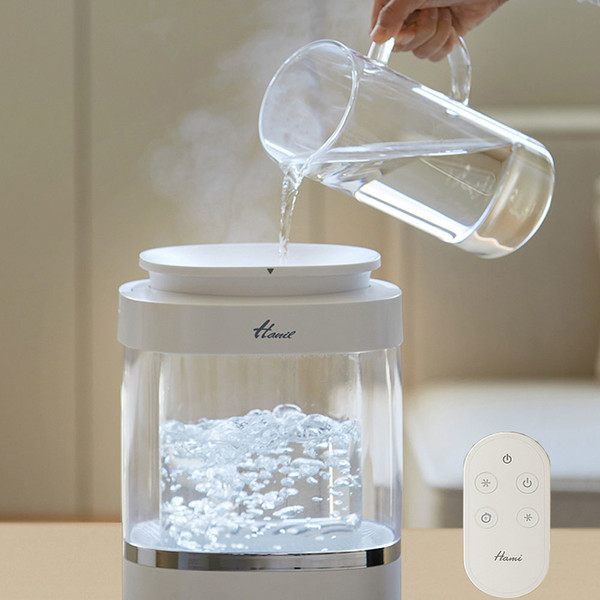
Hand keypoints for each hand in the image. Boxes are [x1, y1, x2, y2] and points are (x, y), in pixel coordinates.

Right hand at [371, 0, 507, 60]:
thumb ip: (392, 14)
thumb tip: (377, 37)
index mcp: (392, 3)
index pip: (379, 31)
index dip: (393, 37)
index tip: (406, 32)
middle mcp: (406, 18)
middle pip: (400, 46)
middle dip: (421, 32)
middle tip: (432, 12)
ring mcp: (422, 29)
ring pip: (419, 52)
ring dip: (437, 34)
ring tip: (444, 13)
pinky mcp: (439, 38)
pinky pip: (434, 55)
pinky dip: (446, 42)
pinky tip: (451, 25)